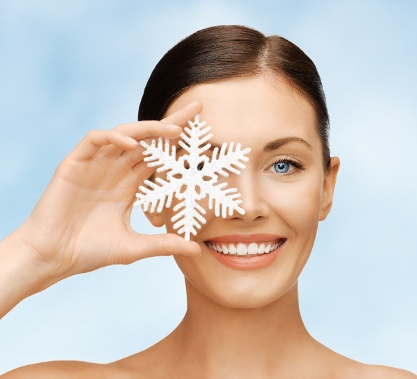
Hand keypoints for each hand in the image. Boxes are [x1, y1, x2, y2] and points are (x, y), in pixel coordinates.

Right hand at [17, 101, 201, 279]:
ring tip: (175, 130)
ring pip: (125, 134)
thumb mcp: (134, 247)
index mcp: (130, 185)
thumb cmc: (90, 251)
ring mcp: (96, 164)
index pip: (159, 158)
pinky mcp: (75, 163)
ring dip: (149, 128)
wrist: (54, 257)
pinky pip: (95, 140)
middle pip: (148, 139)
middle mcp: (116, 170)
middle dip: (172, 124)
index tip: (203, 140)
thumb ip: (163, 244)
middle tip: (197, 109)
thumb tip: (195, 249)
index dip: (179, 147)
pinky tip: (132, 144)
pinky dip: (114, 138)